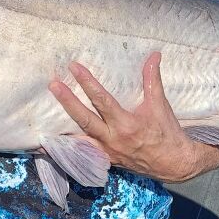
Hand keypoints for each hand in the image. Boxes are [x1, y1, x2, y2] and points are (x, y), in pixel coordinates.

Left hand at [49, 52, 218, 182]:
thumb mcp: (160, 105)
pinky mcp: (106, 160)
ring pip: (79, 139)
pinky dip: (69, 148)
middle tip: (53, 85)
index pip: (102, 100)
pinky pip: (84, 154)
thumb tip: (154, 55)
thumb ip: (153, 79)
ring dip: (62, 128)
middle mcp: (113, 139)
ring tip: (44, 117)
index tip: (74, 67)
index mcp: (126, 124)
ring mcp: (107, 152)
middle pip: (84, 119)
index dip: (87, 83)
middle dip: (67, 101)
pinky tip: (54, 142)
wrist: (174, 163)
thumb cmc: (167, 132)